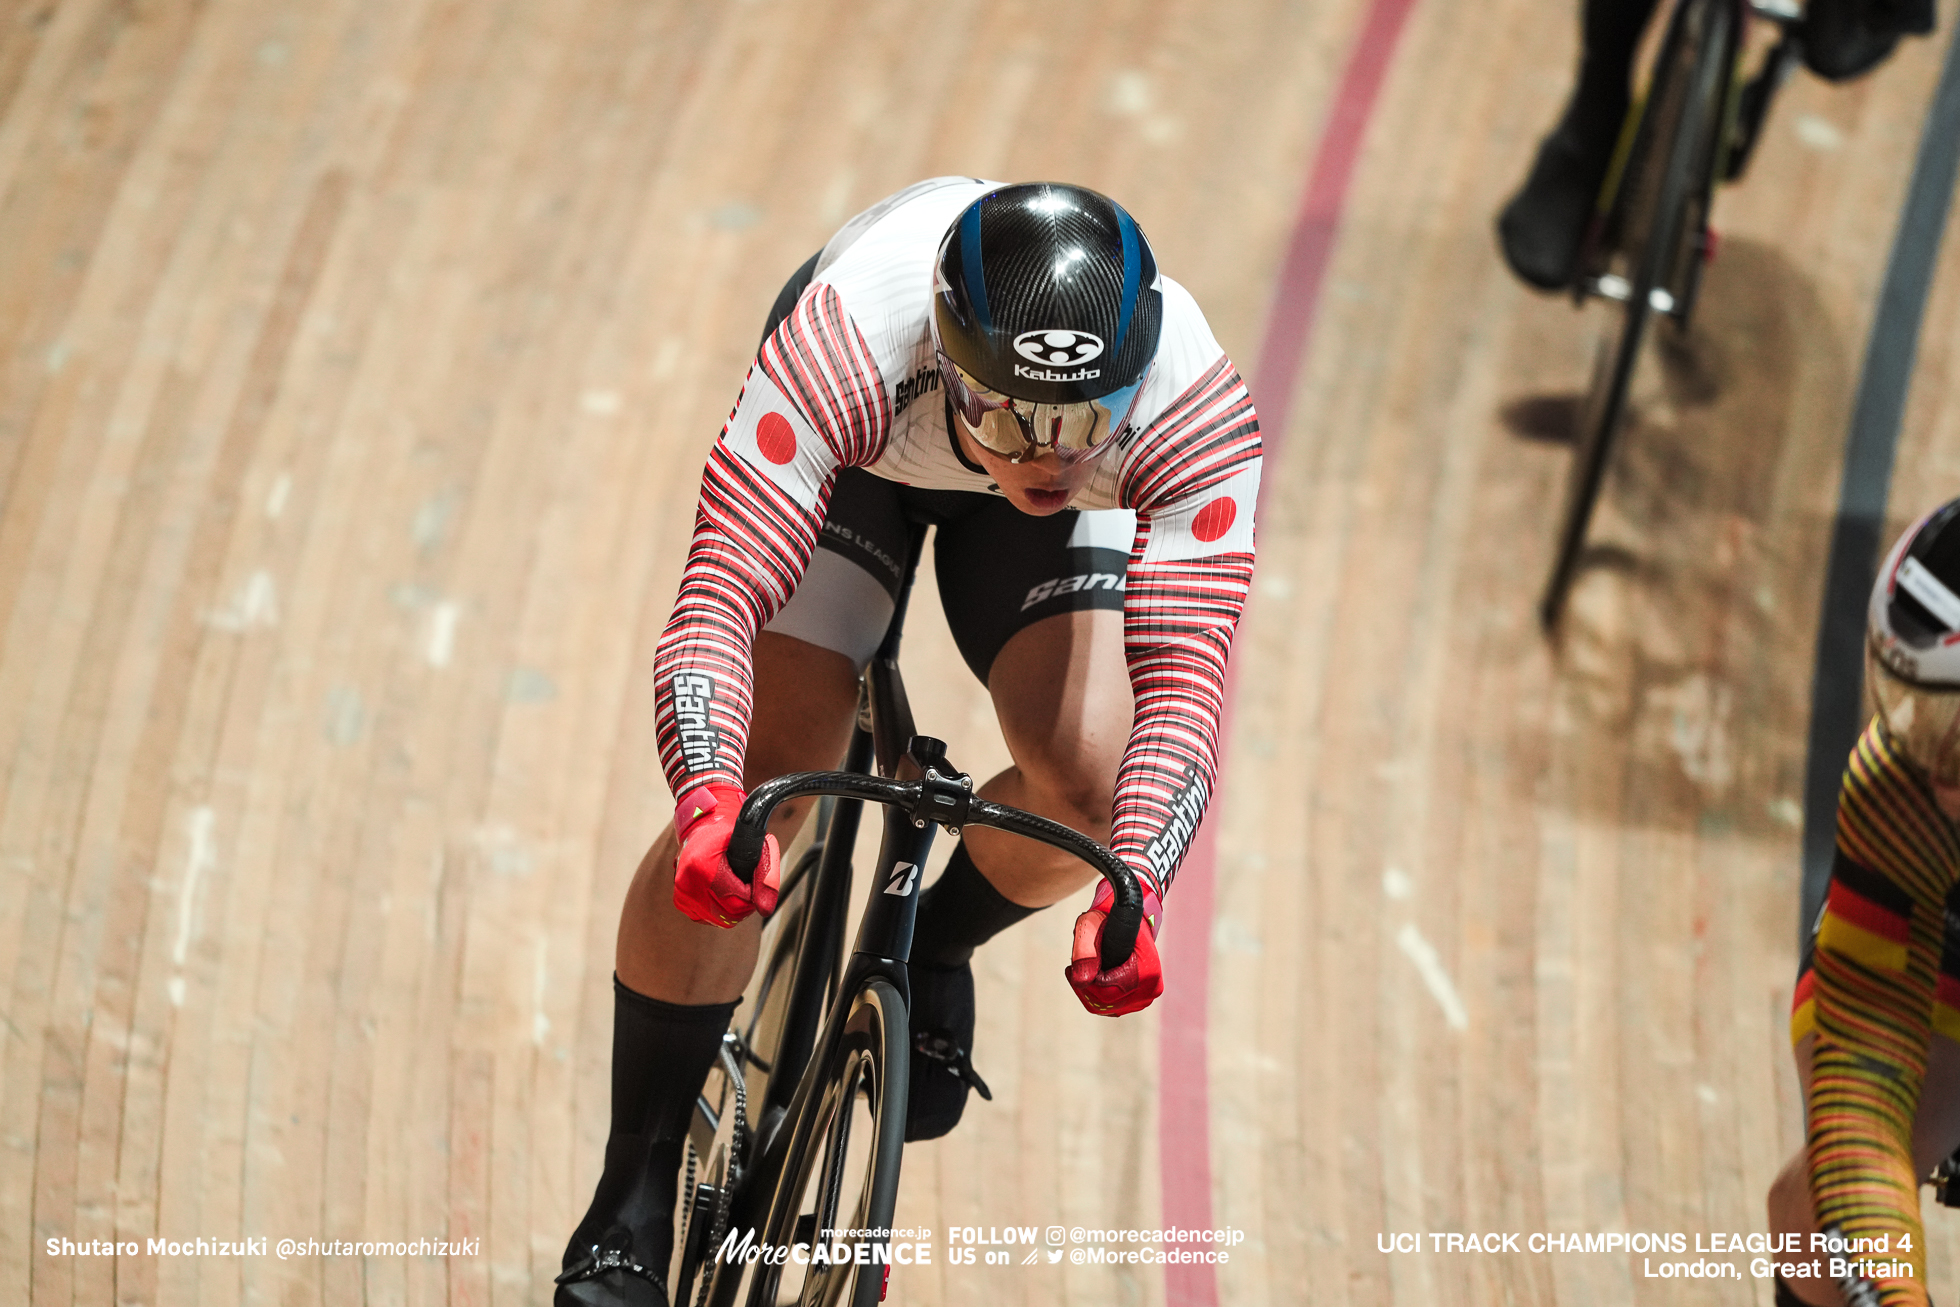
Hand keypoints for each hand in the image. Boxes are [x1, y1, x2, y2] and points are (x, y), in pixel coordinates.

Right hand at [672, 784, 779, 926]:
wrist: (700, 829)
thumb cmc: (728, 835)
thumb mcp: (753, 845)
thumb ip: (766, 874)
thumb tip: (766, 909)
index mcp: (701, 866)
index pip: (738, 901)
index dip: (752, 893)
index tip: (753, 880)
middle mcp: (687, 883)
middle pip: (729, 913)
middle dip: (744, 903)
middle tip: (747, 885)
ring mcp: (681, 894)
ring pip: (720, 919)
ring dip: (733, 908)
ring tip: (735, 888)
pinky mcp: (680, 901)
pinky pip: (707, 918)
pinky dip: (719, 910)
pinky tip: (721, 893)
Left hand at [1065, 877, 1163, 1015]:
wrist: (1127, 917)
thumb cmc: (1108, 917)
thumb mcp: (1090, 927)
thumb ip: (1084, 953)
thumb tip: (1082, 982)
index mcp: (1147, 972)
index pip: (1107, 992)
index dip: (1085, 982)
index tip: (1071, 967)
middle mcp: (1151, 988)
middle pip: (1107, 1002)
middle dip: (1085, 987)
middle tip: (1072, 969)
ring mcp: (1147, 997)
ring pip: (1107, 1008)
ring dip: (1089, 992)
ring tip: (1080, 971)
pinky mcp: (1141, 1000)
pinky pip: (1112, 1008)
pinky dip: (1096, 996)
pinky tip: (1089, 979)